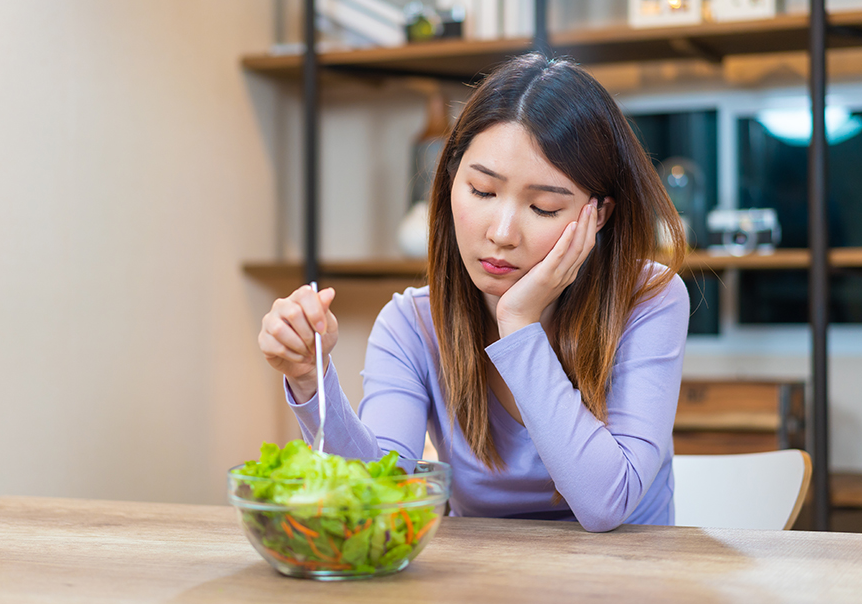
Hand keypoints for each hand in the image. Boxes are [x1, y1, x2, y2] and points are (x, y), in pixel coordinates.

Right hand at [258, 284, 337, 402]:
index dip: (315, 312)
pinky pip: (276, 347)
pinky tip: (299, 357)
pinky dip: (292, 355)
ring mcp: (270, 322)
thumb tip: (329, 292)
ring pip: (279, 330)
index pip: (304, 294)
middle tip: (315, 346)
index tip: (322, 329)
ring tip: (307, 352)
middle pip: (293, 313)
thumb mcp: (328, 325)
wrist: (312, 361)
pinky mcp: (263, 339)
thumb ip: (326, 310)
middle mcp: (281, 306)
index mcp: (299, 299)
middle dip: (307, 334)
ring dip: (298, 346)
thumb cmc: (320, 339)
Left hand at [496, 198, 598, 337]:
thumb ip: (547, 262)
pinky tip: (571, 224)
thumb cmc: (524, 297)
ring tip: (589, 205)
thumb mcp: (540, 275)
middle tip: (596, 200)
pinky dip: (567, 239)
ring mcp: (558, 275)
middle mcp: (567, 273)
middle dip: (592, 221)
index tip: (592, 207)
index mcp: (567, 272)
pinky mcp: (546, 277)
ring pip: (578, 247)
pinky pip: (560, 256)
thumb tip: (546, 246)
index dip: (591, 226)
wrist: (517, 318)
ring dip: (584, 225)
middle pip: (586, 243)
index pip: (584, 245)